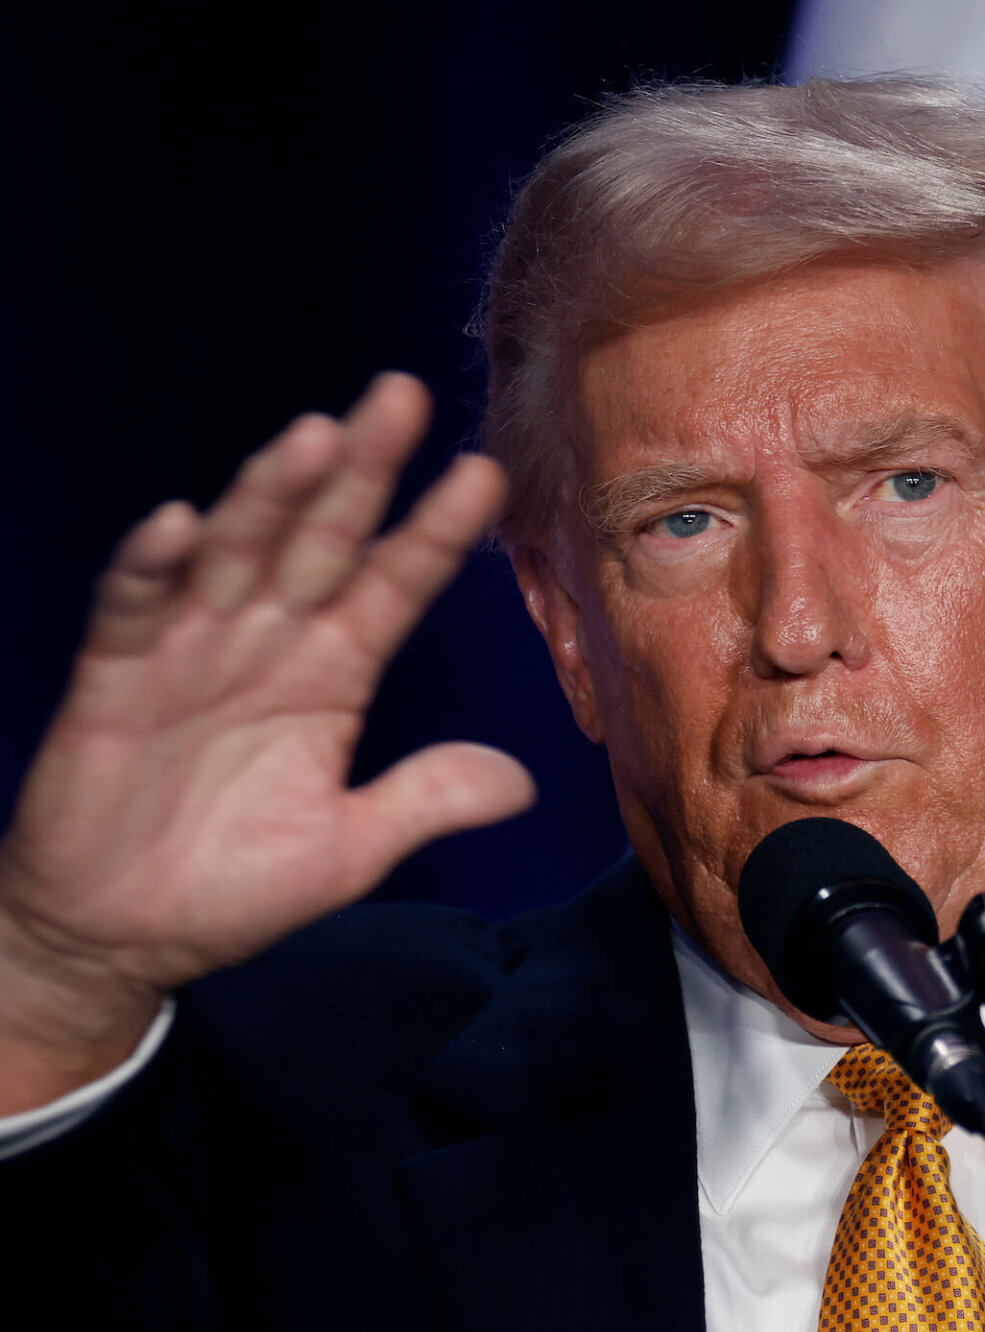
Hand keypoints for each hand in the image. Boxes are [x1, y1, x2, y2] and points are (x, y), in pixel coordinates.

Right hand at [0, 374, 534, 1113]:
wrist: (119, 936)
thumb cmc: (233, 885)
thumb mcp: (349, 848)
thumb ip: (425, 801)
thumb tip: (522, 782)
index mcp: (333, 671)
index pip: (396, 584)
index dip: (437, 531)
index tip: (486, 474)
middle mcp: (268, 642)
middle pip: (321, 539)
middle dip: (361, 470)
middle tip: (402, 395)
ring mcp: (190, 651)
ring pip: (236, 552)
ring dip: (270, 495)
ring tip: (312, 437)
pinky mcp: (115, 679)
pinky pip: (134, 609)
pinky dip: (152, 566)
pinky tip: (179, 522)